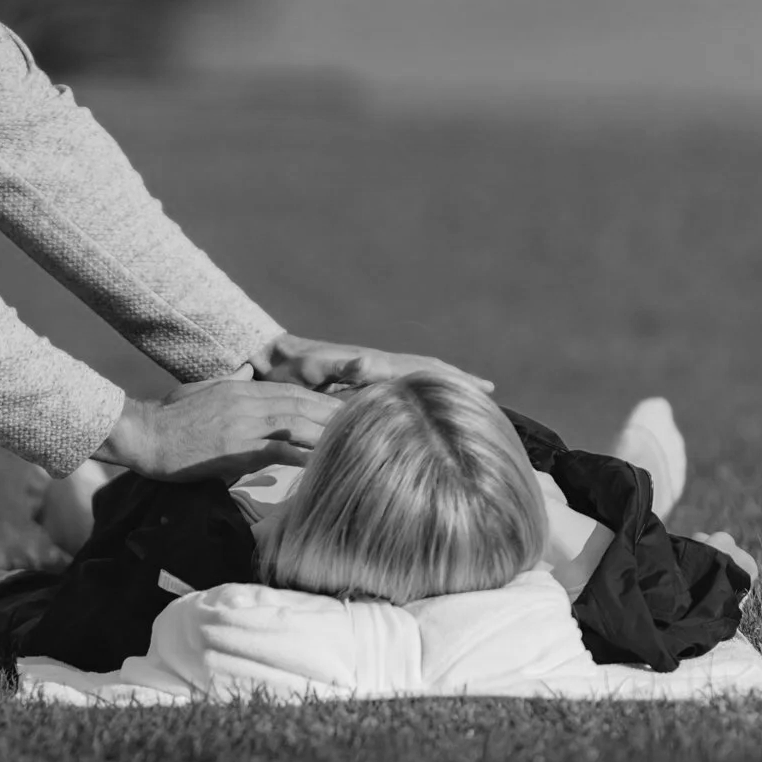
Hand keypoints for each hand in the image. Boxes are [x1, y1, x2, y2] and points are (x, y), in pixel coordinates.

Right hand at [94, 377, 342, 482]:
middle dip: (334, 413)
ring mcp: (243, 423)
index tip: (344, 408)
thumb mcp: (202, 388)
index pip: (292, 392)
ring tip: (355, 440)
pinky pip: (278, 449)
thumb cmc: (168, 417)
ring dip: (326, 431)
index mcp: (241, 388)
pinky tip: (322, 463)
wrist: (143, 435)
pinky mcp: (235, 447)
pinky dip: (303, 454)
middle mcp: (247, 401)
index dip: (321, 399)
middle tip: (365, 421)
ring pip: (296, 423)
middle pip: (302, 404)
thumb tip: (246, 368)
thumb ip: (229, 379)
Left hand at [246, 332, 491, 393]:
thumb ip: (339, 366)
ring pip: (415, 375)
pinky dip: (419, 389)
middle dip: (456, 378)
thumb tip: (368, 362)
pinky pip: (399, 386)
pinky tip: (425, 404)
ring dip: (441, 382)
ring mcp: (370, 373)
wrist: (272, 358)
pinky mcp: (360, 383)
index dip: (450, 377)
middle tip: (489, 391)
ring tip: (468, 395)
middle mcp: (377, 365)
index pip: (421, 369)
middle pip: (425, 369)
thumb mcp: (311, 369)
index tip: (481, 386)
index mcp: (373, 365)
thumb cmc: (290, 369)